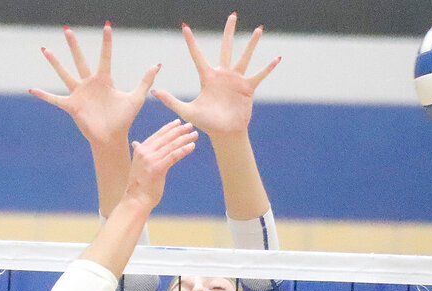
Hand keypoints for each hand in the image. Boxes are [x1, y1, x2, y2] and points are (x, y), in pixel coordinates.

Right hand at [30, 23, 159, 146]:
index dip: (106, 42)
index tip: (107, 26)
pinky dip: (44, 95)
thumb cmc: (124, 119)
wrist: (112, 137)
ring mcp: (79, 94)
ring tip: (46, 49)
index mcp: (104, 80)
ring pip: (65, 74)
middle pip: (80, 60)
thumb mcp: (136, 98)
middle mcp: (89, 84)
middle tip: (67, 29)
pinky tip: (33, 89)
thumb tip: (157, 65)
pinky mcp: (72, 106)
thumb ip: (145, 81)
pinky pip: (55, 99)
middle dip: (74, 45)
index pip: (105, 56)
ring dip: (55, 63)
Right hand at [124, 119, 197, 210]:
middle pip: (166, 138)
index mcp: (140, 150)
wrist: (136, 199)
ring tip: (194, 135)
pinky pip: (174, 156)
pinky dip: (184, 150)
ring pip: (171, 145)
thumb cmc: (139, 185)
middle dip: (179, 130)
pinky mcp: (158, 168)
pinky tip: (192, 146)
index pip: (157, 135)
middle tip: (190, 125)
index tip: (178, 122)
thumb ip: (138, 153)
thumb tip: (136, 144)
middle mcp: (145, 152)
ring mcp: (151, 160)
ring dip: (184, 139)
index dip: (169, 128)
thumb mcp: (137, 165)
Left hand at [151, 13, 280, 137]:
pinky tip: (277, 58)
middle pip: (226, 48)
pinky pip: (259, 75)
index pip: (197, 55)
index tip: (184, 27)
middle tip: (232, 15)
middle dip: (228, 32)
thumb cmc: (206, 123)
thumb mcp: (187, 111)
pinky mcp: (247, 88)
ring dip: (251, 44)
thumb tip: (154, 92)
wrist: (224, 133)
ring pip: (244, 57)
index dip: (191, 42)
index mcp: (207, 78)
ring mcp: (236, 80)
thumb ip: (171, 101)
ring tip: (258, 29)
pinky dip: (268, 68)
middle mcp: (222, 75)